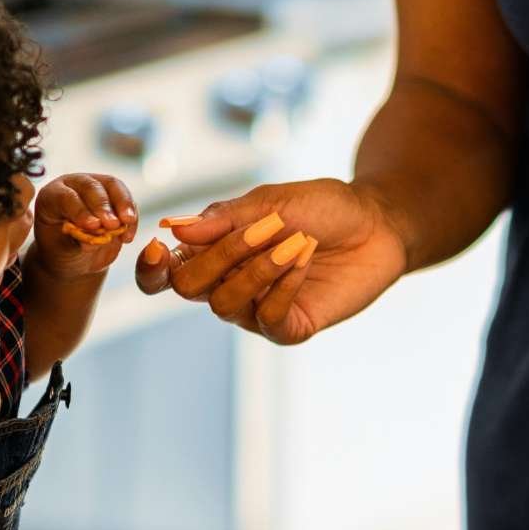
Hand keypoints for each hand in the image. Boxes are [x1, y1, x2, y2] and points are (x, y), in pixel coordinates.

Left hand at [29, 173, 137, 280]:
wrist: (75, 256)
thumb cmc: (61, 250)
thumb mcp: (63, 249)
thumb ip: (78, 240)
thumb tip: (98, 235)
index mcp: (52, 196)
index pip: (65, 197)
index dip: (80, 210)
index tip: (93, 226)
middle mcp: (73, 186)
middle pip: (91, 187)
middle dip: (103, 206)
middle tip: (113, 224)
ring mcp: (96, 188)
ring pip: (113, 186)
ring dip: (123, 204)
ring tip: (127, 223)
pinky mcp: (115, 197)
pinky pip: (127, 202)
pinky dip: (131, 218)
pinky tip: (127, 236)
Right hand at [135, 179, 408, 344]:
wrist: (377, 224)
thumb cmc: (322, 208)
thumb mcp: (272, 202)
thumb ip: (225, 219)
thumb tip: (173, 228)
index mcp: (214, 252)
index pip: (165, 273)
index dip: (151, 268)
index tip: (155, 247)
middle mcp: (228, 284)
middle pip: (189, 287)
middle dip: (220, 255)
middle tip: (263, 227)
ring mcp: (257, 310)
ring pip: (225, 303)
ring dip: (258, 267)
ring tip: (295, 238)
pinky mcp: (290, 327)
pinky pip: (268, 318)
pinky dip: (282, 285)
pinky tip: (303, 257)